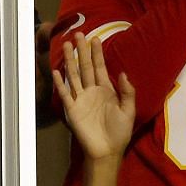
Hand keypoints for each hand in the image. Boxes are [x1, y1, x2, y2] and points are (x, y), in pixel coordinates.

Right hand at [51, 33, 136, 161]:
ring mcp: (80, 99)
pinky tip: (57, 71)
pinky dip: (60, 82)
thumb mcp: (128, 110)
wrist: (107, 150)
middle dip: (82, 51)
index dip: (97, 53)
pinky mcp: (72, 109)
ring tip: (65, 45)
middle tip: (78, 34)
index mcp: (106, 90)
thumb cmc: (119, 132)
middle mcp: (92, 91)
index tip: (95, 38)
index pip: (100, 67)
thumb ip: (127, 92)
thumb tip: (122, 73)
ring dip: (69, 61)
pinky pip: (65, 93)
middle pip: (85, 67)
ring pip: (74, 75)